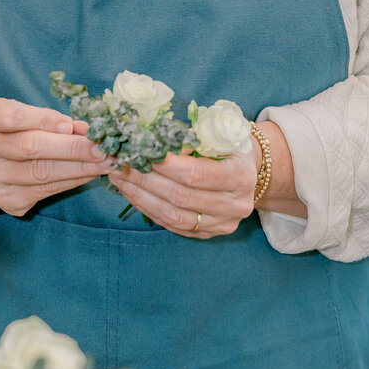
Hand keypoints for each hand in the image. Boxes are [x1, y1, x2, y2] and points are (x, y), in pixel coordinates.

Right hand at [0, 98, 112, 216]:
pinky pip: (44, 191)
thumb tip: (85, 129)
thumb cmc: (13, 129)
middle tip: (101, 148)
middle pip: (30, 148)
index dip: (44, 120)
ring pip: (40, 173)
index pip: (13, 116)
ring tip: (103, 162)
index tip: (71, 125)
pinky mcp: (6, 200)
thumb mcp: (25, 114)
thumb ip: (50, 119)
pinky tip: (89, 174)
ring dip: (78, 168)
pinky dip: (71, 182)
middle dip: (71, 148)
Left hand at [106, 138, 261, 238]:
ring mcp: (222, 224)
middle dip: (146, 180)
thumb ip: (192, 139)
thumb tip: (152, 138)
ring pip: (174, 216)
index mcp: (240, 176)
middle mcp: (235, 205)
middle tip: (120, 165)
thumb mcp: (218, 134)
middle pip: (181, 197)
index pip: (197, 174)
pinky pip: (173, 226)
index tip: (140, 152)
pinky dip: (149, 209)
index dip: (166, 166)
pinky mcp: (208, 234)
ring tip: (120, 179)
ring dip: (141, 197)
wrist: (248, 171)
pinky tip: (132, 194)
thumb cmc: (229, 145)